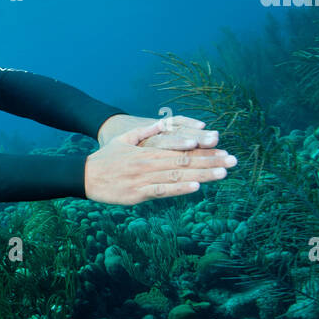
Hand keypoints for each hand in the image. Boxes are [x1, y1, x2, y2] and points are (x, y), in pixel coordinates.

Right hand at [84, 118, 236, 205]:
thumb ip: (147, 130)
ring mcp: (144, 179)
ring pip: (178, 176)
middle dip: (211, 161)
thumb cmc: (106, 157)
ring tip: (223, 172)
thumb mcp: (125, 138)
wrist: (85, 176)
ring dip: (202, 174)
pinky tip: (197, 187)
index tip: (222, 149)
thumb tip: (166, 123)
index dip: (203, 150)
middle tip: (233, 160)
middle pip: (185, 161)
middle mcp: (150, 163)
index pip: (182, 149)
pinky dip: (180, 189)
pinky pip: (162, 191)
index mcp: (149, 150)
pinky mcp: (138, 194)